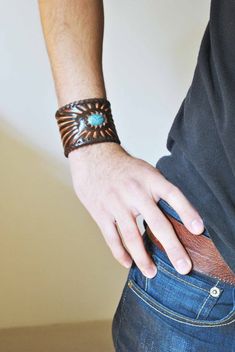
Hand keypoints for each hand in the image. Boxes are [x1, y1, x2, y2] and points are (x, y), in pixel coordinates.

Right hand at [68, 142, 203, 277]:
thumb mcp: (146, 171)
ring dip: (143, 258)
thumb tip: (177, 216)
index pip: (173, 195)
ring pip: (132, 236)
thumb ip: (159, 190)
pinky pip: (112, 238)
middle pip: (157, 223)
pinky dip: (120, 253)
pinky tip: (128, 263)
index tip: (198, 230)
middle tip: (184, 268)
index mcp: (150, 179)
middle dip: (172, 247)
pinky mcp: (101, 213)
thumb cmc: (124, 168)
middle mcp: (134, 191)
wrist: (93, 157)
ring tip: (152, 273)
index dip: (187, 212)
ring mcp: (116, 203)